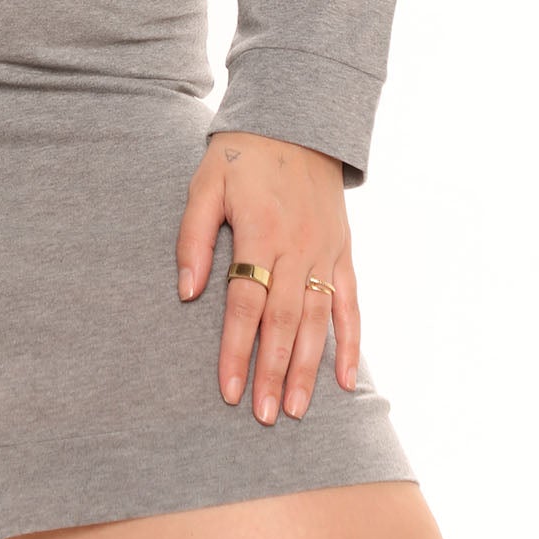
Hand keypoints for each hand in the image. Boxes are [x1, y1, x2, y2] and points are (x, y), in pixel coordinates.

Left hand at [175, 131, 359, 424]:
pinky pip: (350, 303)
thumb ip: (192, 238)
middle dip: (274, 372)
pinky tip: (345, 379)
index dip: (236, 348)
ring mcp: (325, 251)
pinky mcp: (343, 251)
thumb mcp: (205, 184)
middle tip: (265, 416)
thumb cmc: (241, 156)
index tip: (228, 390)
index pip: (245, 302)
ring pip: (318, 320)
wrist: (295, 122)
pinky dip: (351, 342)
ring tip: (298, 410)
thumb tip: (186, 294)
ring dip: (309, 368)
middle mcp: (297, 246)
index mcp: (259, 231)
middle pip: (284, 321)